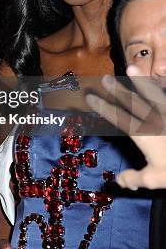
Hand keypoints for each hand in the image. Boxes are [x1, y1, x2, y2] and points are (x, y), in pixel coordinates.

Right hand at [85, 65, 165, 189]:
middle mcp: (154, 120)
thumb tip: (119, 180)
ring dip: (141, 81)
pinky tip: (163, 77)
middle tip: (106, 78)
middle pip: (132, 101)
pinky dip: (164, 86)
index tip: (90, 98)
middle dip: (117, 89)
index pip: (117, 117)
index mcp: (143, 135)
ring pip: (153, 93)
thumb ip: (135, 178)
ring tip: (132, 68)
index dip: (102, 107)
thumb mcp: (155, 178)